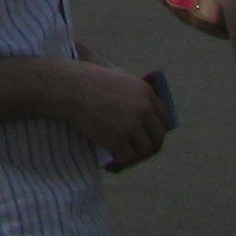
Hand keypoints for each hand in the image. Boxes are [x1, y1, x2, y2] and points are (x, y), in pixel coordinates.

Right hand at [56, 61, 170, 169]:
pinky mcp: (117, 138)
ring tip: (125, 156)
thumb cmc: (89, 78)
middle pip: (158, 136)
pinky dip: (120, 161)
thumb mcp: (117, 74)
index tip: (151, 136)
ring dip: (135, 155)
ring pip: (144, 150)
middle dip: (151, 146)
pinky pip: (127, 157)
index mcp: (145, 93)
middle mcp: (143, 109)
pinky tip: (113, 160)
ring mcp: (131, 125)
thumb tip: (144, 102)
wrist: (70, 87)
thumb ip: (133, 88)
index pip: (164, 118)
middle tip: (140, 151)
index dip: (158, 130)